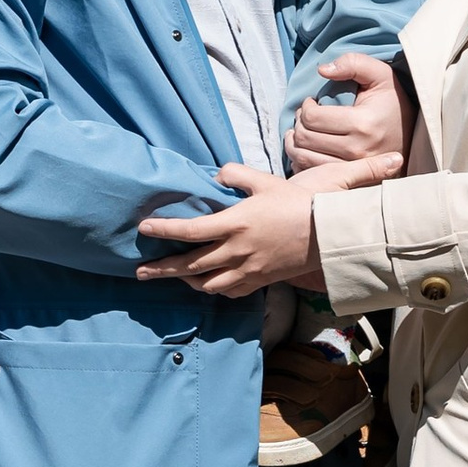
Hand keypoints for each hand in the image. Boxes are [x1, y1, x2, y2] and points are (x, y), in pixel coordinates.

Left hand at [138, 153, 399, 295]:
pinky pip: (229, 292)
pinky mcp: (259, 282)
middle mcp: (237, 251)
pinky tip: (206, 283)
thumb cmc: (296, 205)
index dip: (164, 231)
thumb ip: (235, 175)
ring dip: (186, 281)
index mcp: (235, 224)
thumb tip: (217, 175)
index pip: (190, 230)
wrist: (326, 234)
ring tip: (173, 276)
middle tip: (141, 272)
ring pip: (207, 284)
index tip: (144, 230)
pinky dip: (213, 289)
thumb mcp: (264, 182)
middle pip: (191, 265)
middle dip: (163, 269)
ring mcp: (248, 270)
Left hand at [287, 53, 409, 173]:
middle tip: (306, 115)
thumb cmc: (393, 103)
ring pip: (303, 157)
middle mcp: (357, 150)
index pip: (312, 117)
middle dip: (299, 122)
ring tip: (303, 130)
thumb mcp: (380, 74)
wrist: (415, 137)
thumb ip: (353, 63)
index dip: (305, 106)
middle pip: (305, 138)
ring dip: (295, 142)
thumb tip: (322, 70)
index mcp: (362, 123)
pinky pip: (312, 173)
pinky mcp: (351, 181)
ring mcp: (353, 169)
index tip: (312, 102)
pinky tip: (308, 148)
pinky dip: (302, 160)